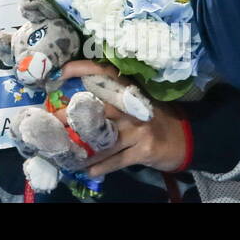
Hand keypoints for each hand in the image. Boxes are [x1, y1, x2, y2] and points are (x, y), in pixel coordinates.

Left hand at [58, 60, 188, 176]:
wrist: (185, 138)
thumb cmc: (154, 117)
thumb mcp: (137, 101)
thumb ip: (113, 98)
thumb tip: (75, 100)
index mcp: (131, 91)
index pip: (105, 73)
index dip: (82, 69)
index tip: (61, 71)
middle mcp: (133, 107)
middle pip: (98, 108)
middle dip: (73, 114)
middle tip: (53, 120)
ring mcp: (139, 129)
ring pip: (104, 139)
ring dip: (83, 147)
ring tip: (65, 151)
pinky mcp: (144, 150)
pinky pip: (117, 160)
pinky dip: (101, 166)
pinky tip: (88, 170)